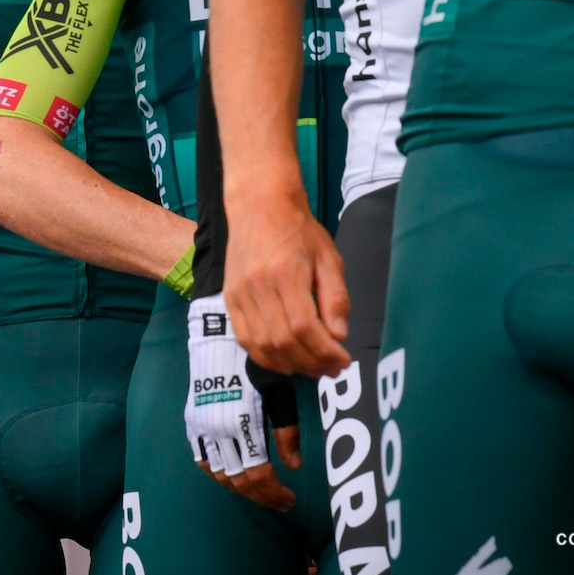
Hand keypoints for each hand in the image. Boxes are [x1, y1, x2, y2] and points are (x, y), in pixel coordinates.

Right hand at [185, 294, 302, 510]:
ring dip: (241, 488)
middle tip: (280, 501)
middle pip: (239, 481)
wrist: (216, 337)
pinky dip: (218, 474)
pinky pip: (202, 459)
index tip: (290, 499)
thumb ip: (287, 430)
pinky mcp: (192, 421)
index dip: (275, 493)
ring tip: (260, 491)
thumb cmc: (254, 361)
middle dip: (262, 497)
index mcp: (242, 424)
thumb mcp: (279, 391)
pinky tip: (232, 474)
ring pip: (219, 475)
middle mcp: (218, 431)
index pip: (259, 475)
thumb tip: (296, 465)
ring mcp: (202, 428)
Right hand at [222, 190, 349, 376]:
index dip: (325, 351)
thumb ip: (335, 297)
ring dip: (290, 364)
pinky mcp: (229, 297)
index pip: (304, 326)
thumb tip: (339, 336)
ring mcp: (239, 292)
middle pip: (283, 340)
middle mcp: (258, 285)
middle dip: (312, 362)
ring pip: (262, 344)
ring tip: (313, 368)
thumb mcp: (329, 258)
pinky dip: (264, 357)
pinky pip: (244, 338)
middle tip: (333, 369)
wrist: (260, 205)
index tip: (344, 360)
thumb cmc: (299, 230)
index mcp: (286, 273)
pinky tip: (284, 363)